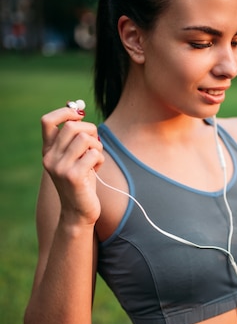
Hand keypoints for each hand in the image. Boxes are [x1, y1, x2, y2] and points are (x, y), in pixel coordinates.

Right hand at [41, 105, 103, 224]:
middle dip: (90, 130)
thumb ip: (75, 138)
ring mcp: (60, 168)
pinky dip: (100, 158)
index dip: (65, 112)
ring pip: (84, 138)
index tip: (80, 115)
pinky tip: (97, 168)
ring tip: (96, 157)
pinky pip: (93, 154)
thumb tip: (80, 111)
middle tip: (95, 143)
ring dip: (97, 145)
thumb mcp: (75, 158)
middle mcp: (50, 158)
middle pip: (71, 126)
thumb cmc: (82, 183)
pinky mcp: (73, 177)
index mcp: (48, 151)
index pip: (47, 121)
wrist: (78, 212)